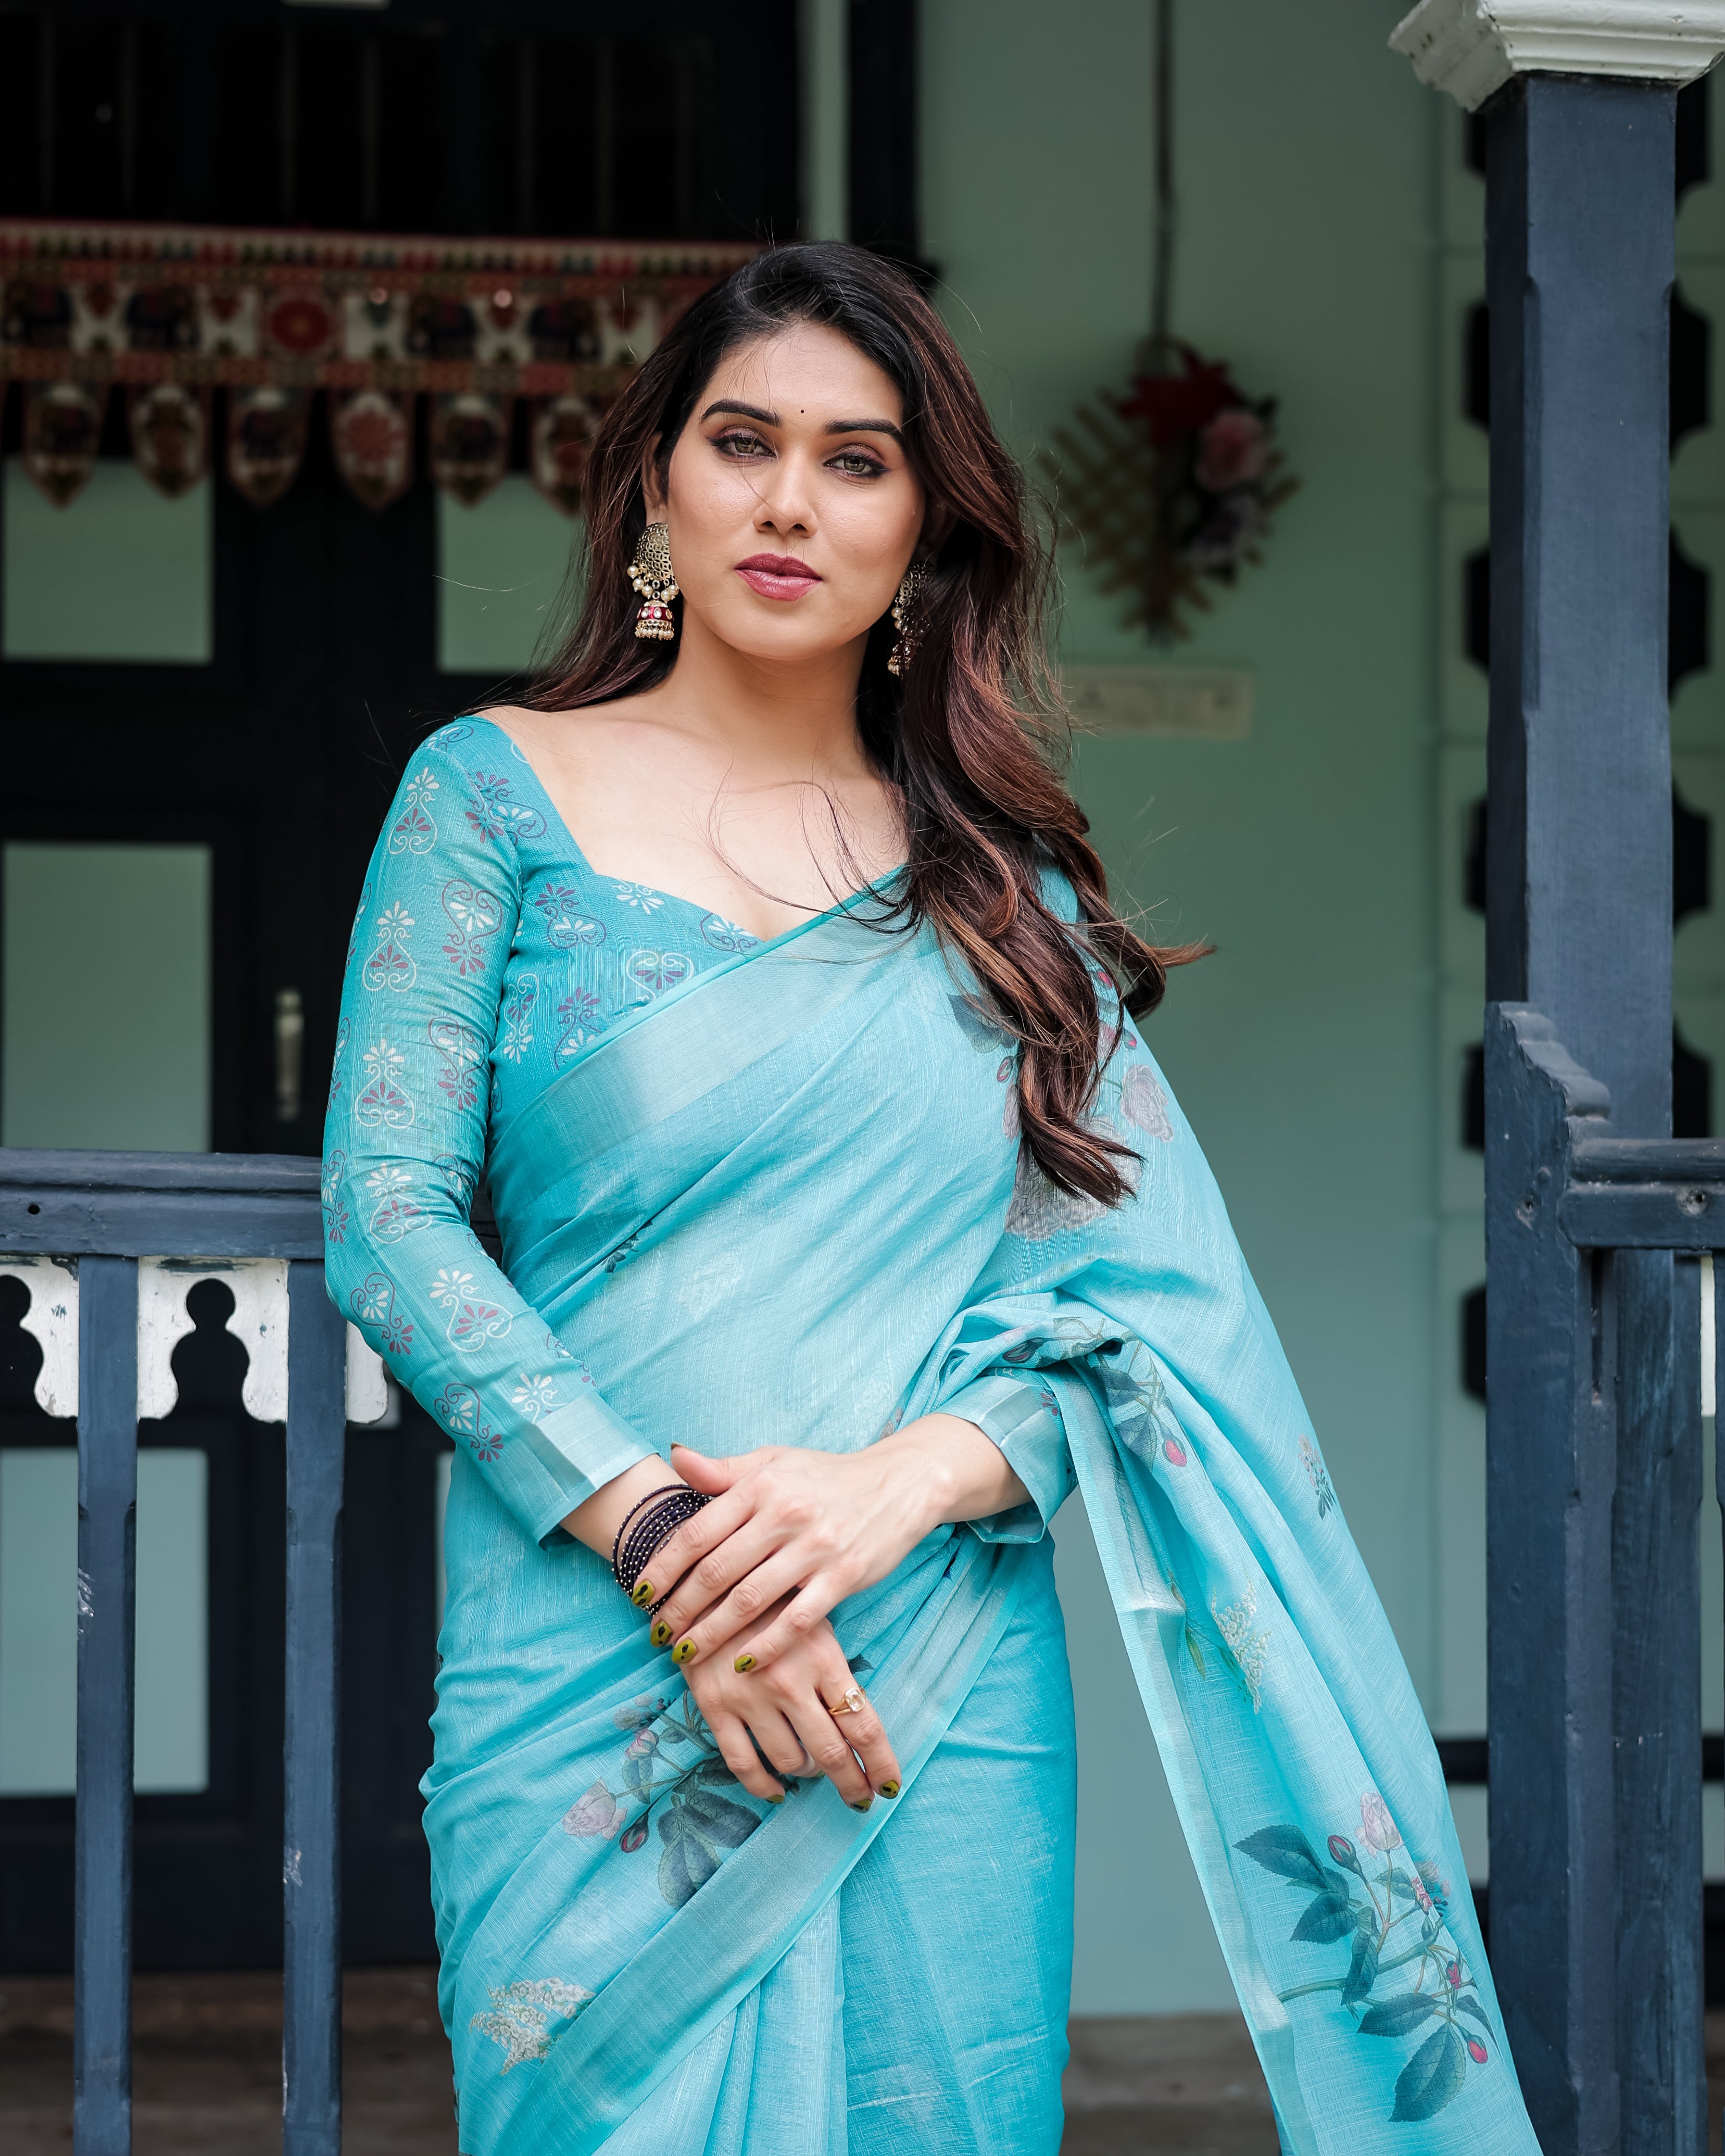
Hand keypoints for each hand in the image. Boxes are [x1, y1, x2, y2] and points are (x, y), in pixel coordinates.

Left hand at [645, 1415, 1027, 1674]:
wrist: (900, 1482)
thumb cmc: (827, 1476)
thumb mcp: (774, 1461)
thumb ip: (723, 1469)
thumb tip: (674, 1457)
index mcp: (760, 1485)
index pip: (696, 1533)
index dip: (662, 1569)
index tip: (639, 1596)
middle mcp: (784, 1514)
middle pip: (716, 1573)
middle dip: (679, 1610)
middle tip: (657, 1635)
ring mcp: (816, 1547)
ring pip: (750, 1601)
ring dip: (712, 1634)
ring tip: (685, 1654)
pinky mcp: (845, 1576)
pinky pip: (797, 1621)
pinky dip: (765, 1647)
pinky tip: (742, 1665)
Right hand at [682, 1599, 901, 1808]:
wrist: (706, 1579)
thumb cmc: (772, 1601)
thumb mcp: (815, 1622)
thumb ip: (835, 1671)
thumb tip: (856, 1724)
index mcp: (823, 1657)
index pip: (863, 1724)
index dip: (881, 1763)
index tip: (890, 1785)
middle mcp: (789, 1681)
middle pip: (832, 1752)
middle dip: (852, 1783)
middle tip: (862, 1800)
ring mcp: (750, 1696)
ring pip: (790, 1761)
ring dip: (808, 1774)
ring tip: (813, 1770)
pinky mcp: (714, 1706)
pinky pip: (743, 1763)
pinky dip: (763, 1785)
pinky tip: (776, 1791)